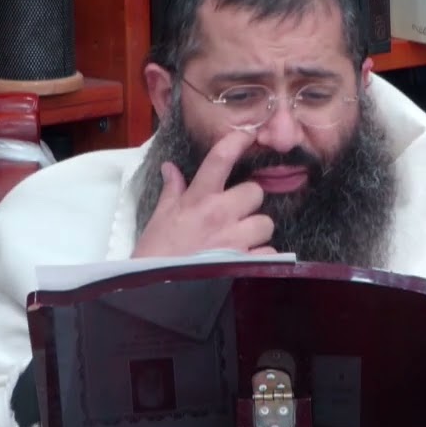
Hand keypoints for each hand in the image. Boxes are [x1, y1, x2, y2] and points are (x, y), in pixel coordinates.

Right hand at [133, 130, 275, 257]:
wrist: (156, 291)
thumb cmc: (156, 254)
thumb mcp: (160, 218)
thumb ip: (172, 190)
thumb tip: (170, 168)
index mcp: (198, 199)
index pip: (220, 159)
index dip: (237, 142)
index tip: (247, 135)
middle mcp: (220, 214)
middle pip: (255, 192)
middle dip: (248, 203)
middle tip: (234, 216)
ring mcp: (236, 240)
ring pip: (265, 223)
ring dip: (256, 232)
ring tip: (238, 242)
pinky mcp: (247, 263)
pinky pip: (269, 252)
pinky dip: (260, 257)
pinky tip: (243, 261)